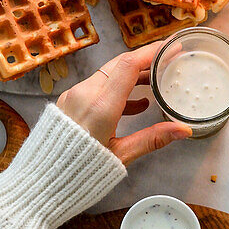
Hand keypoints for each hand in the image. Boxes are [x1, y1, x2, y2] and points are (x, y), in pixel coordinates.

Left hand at [56, 43, 191, 164]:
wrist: (44, 180)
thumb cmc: (80, 172)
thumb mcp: (121, 156)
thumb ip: (152, 139)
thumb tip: (183, 130)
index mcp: (100, 106)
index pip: (129, 65)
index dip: (152, 52)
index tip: (172, 47)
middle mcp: (84, 94)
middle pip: (119, 64)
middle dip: (145, 60)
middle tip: (168, 59)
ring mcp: (73, 96)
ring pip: (107, 74)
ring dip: (132, 75)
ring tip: (156, 81)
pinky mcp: (68, 102)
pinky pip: (96, 86)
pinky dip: (117, 89)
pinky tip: (136, 104)